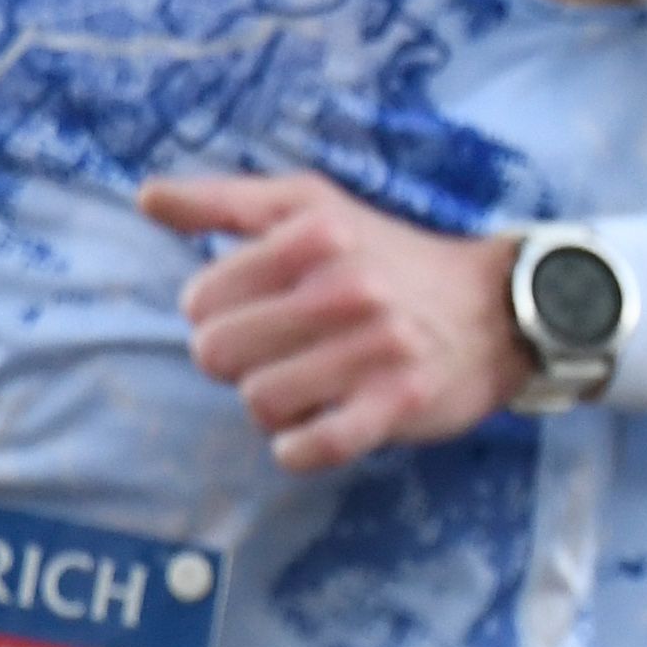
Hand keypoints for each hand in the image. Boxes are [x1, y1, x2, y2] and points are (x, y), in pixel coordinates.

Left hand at [142, 176, 521, 470]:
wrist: (500, 308)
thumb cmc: (390, 256)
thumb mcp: (312, 205)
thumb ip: (225, 200)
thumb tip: (146, 197)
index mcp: (315, 233)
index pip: (201, 298)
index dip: (220, 312)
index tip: (260, 310)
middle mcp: (346, 287)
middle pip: (217, 353)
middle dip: (239, 360)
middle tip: (282, 351)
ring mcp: (376, 348)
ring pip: (259, 401)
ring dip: (273, 404)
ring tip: (308, 385)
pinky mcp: (401, 402)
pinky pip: (316, 445)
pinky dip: (299, 449)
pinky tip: (310, 432)